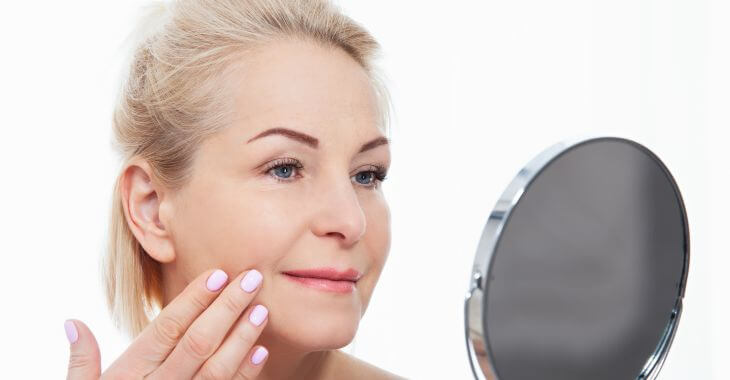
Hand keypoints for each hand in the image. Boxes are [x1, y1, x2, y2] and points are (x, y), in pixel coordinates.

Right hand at [65, 268, 269, 378]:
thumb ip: (81, 362)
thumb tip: (73, 323)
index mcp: (130, 373)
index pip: (168, 329)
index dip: (194, 300)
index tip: (218, 274)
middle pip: (198, 341)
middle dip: (228, 307)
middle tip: (252, 278)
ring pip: (217, 368)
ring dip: (242, 337)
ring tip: (261, 309)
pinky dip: (246, 373)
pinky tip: (261, 350)